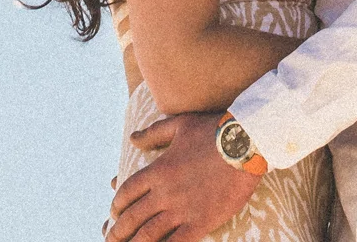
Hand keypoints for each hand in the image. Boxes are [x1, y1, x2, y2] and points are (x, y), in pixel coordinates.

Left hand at [109, 111, 263, 241]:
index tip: (113, 213)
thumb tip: (132, 138)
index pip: (127, 192)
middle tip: (110, 238)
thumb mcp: (180, 125)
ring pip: (148, 234)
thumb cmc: (214, 131)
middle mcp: (165, 192)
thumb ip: (153, 133)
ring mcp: (182, 209)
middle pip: (132, 217)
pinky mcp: (200, 222)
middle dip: (117, 231)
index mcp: (158, 170)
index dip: (117, 205)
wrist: (246, 143)